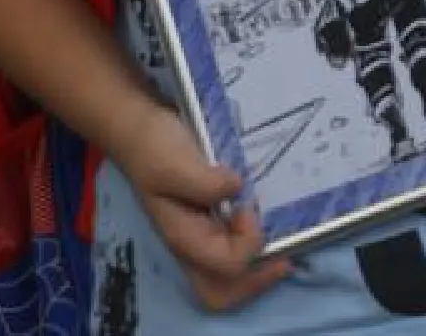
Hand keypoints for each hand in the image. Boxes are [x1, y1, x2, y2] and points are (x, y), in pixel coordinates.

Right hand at [110, 102, 289, 310]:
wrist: (142, 133)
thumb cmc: (155, 148)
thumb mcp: (175, 163)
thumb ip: (203, 182)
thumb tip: (236, 189)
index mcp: (183, 236)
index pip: (225, 265)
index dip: (247, 242)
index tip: (247, 208)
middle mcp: (193, 245)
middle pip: (222, 293)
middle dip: (256, 281)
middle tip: (283, 258)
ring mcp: (201, 237)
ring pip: (230, 279)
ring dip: (258, 269)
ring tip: (281, 246)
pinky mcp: (210, 225)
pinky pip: (234, 252)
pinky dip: (254, 248)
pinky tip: (267, 224)